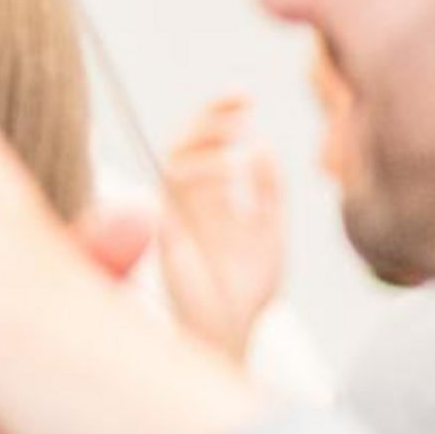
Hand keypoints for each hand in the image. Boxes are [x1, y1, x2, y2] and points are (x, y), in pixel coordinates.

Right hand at [158, 95, 283, 362]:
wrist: (229, 334)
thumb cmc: (244, 294)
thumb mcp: (268, 232)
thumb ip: (266, 193)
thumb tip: (261, 146)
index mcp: (209, 200)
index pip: (204, 145)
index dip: (219, 117)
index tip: (246, 99)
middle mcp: (187, 202)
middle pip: (183, 141)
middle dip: (209, 114)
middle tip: (240, 99)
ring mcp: (173, 213)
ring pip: (174, 155)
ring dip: (206, 134)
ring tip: (239, 130)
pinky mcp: (166, 227)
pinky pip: (173, 185)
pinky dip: (202, 167)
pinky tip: (231, 166)